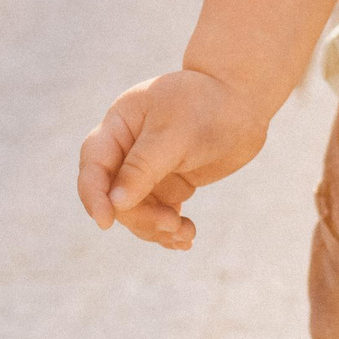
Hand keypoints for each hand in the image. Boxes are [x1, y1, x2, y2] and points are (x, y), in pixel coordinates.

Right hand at [76, 70, 269, 250]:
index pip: (93, 167)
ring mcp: (148, 168)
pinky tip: (187, 239)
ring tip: (186, 233)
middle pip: (116, 197)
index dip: (94, 197)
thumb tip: (115, 203)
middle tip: (172, 223)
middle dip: (140, 216)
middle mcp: (128, 150)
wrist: (245, 100)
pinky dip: (170, 229)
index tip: (106, 223)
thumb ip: (143, 168)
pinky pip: (159, 213)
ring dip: (157, 228)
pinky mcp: (170, 182)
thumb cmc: (207, 106)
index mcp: (119, 126)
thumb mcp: (174, 133)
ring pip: (137, 211)